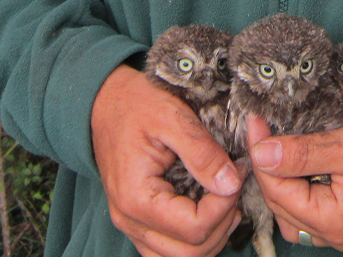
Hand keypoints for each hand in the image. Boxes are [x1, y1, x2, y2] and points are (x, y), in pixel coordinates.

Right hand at [92, 64, 242, 256]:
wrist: (105, 101)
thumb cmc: (135, 104)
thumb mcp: (172, 117)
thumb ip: (202, 152)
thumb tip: (231, 183)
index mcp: (137, 198)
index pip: (194, 228)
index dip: (224, 206)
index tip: (237, 174)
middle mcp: (130, 220)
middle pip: (191, 252)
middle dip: (223, 222)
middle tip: (234, 186)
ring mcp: (133, 225)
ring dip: (213, 235)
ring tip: (226, 199)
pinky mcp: (140, 221)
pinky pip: (170, 249)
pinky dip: (197, 238)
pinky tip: (212, 211)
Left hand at [246, 112, 342, 251]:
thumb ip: (305, 153)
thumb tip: (262, 154)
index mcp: (338, 222)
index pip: (279, 192)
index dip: (262, 155)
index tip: (256, 123)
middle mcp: (340, 236)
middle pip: (283, 205)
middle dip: (268, 168)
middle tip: (264, 132)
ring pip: (294, 214)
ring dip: (281, 184)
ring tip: (278, 150)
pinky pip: (313, 214)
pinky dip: (300, 191)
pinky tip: (301, 168)